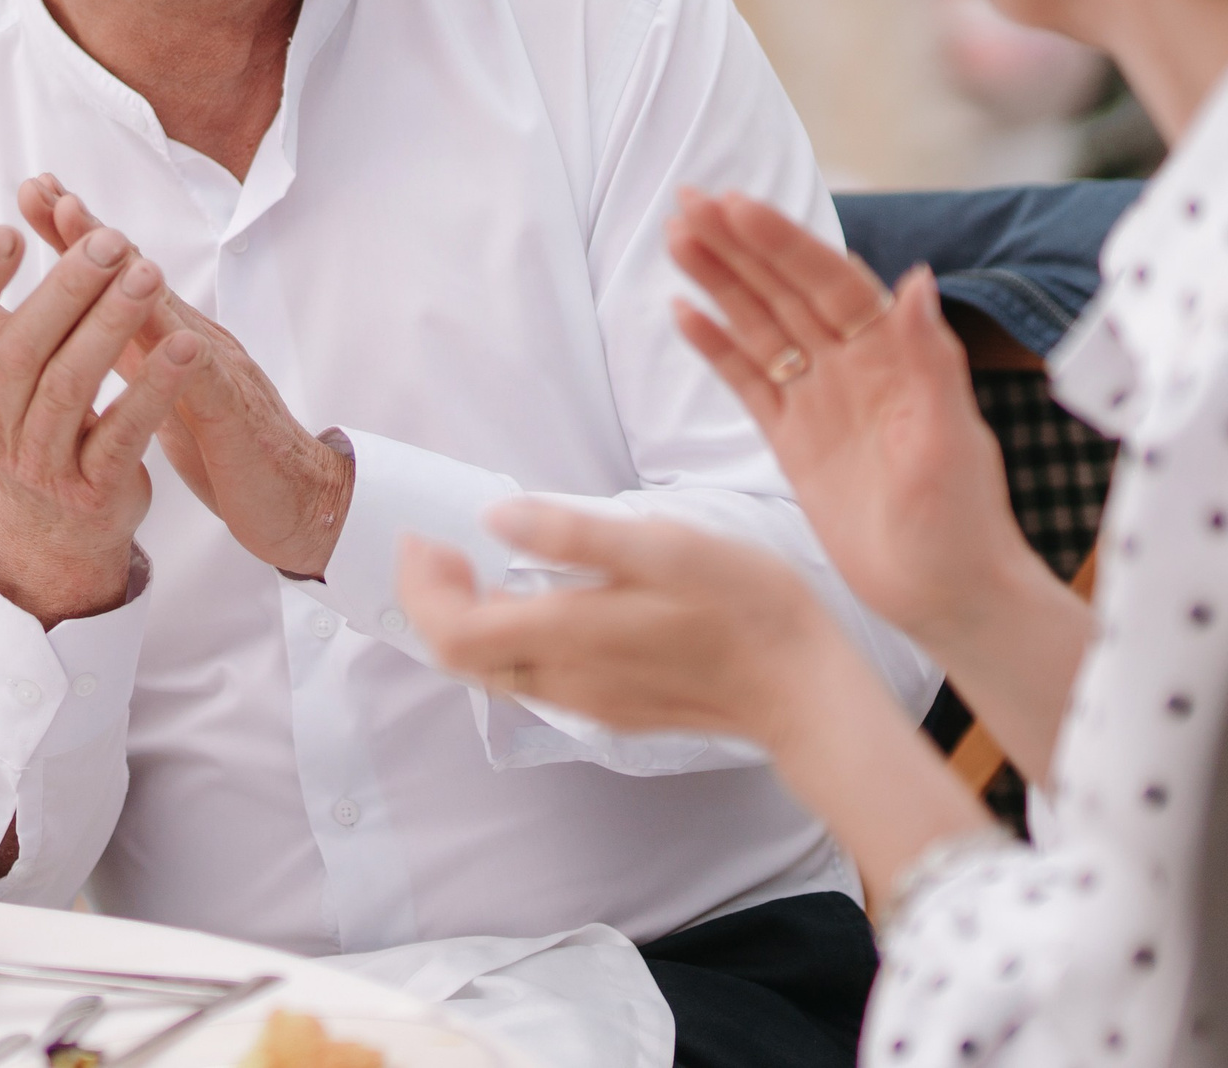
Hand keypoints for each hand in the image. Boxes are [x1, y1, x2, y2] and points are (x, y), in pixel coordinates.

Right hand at [0, 191, 202, 622]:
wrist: (53, 526)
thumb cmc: (14, 409)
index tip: (7, 233)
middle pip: (22, 351)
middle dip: (66, 290)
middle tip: (110, 240)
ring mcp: (41, 461)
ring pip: (71, 387)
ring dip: (112, 326)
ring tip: (150, 275)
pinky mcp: (93, 488)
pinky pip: (123, 434)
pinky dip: (154, 390)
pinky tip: (186, 346)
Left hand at [14, 175, 354, 579]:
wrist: (296, 497)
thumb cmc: (225, 444)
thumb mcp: (162, 390)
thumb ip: (130, 350)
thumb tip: (76, 317)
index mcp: (165, 338)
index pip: (114, 276)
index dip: (73, 234)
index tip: (32, 193)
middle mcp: (190, 337)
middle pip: (137, 275)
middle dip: (90, 231)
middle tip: (48, 192)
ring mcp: (217, 367)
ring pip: (170, 315)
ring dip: (135, 275)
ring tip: (100, 237)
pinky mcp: (234, 412)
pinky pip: (207, 381)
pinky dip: (186, 357)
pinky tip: (173, 338)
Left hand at [397, 501, 839, 744]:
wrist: (805, 688)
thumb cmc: (744, 605)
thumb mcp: (664, 546)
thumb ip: (574, 534)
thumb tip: (496, 517)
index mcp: (569, 637)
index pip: (452, 633)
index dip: (422, 588)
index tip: (425, 539)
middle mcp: (566, 683)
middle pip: (464, 660)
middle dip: (436, 603)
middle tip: (441, 548)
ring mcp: (590, 704)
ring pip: (498, 673)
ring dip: (472, 622)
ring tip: (479, 567)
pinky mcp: (615, 710)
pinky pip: (536, 681)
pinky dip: (511, 640)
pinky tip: (540, 603)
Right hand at [667, 189, 1035, 649]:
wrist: (946, 595)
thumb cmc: (963, 521)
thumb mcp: (951, 437)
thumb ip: (930, 358)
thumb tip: (918, 278)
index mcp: (894, 355)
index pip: (829, 281)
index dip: (782, 242)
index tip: (736, 205)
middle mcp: (853, 366)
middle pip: (784, 290)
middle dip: (737, 244)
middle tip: (686, 200)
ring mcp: (820, 401)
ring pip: (759, 326)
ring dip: (718, 282)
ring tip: (674, 237)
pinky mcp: (794, 441)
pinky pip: (747, 382)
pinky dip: (716, 347)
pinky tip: (683, 312)